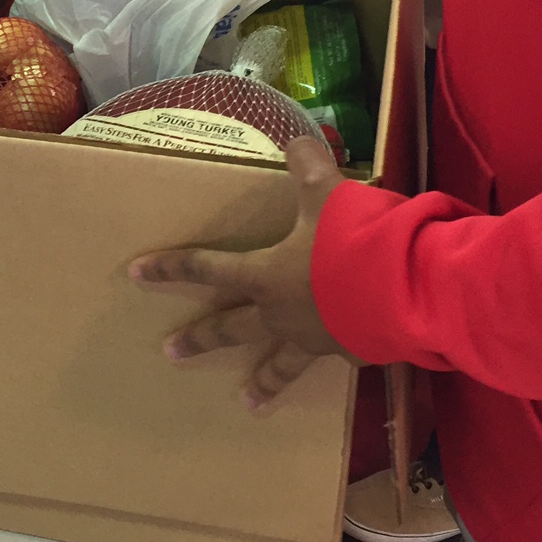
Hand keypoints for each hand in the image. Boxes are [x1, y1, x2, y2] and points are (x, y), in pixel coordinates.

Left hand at [129, 138, 359, 409]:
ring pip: (280, 364)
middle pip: (231, 328)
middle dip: (199, 339)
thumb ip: (307, 164)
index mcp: (266, 274)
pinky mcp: (350, 352)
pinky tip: (335, 365)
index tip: (136, 274)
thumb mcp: (327, 191)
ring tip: (249, 402)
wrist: (405, 290)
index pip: (206, 268)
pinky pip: (333, 361)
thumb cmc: (353, 240)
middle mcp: (281, 313)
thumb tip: (297, 140)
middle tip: (170, 352)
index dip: (170, 268)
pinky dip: (331, 363)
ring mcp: (315, 339)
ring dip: (263, 382)